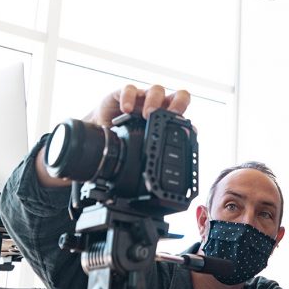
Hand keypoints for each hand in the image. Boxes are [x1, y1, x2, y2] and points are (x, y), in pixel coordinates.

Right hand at [37, 84, 190, 187]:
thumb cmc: (124, 142)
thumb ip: (153, 170)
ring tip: (146, 114)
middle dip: (178, 104)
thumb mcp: (140, 155)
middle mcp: (159, 109)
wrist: (99, 130)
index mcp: (168, 123)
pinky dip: (129, 97)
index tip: (187, 133)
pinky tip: (126, 109)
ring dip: (155, 100)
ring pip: (157, 90)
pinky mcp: (122, 94)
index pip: (187, 121)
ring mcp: (142, 99)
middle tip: (166, 119)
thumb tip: (168, 199)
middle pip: (179, 96)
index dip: (189, 123)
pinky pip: (128, 89)